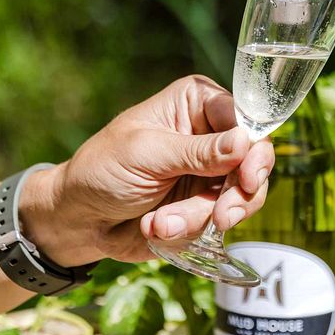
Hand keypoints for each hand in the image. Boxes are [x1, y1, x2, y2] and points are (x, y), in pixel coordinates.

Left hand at [19, 75, 272, 264]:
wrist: (79, 218)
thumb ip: (197, 151)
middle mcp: (212, 134)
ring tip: (161, 224)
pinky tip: (157, 228)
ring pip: (241, 196)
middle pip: (254, 160)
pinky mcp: (207, 205)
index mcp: (197, 103)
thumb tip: (246, 141)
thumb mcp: (147, 154)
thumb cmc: (103, 169)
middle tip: (222, 217)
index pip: (245, 118)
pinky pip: (220, 221)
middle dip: (236, 194)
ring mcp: (212, 173)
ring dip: (200, 217)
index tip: (246, 178)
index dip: (253, 149)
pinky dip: (190, 231)